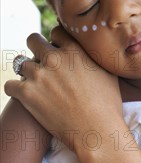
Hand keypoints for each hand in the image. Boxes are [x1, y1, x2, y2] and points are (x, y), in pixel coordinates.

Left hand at [5, 27, 121, 150]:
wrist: (97, 131)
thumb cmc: (107, 104)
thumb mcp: (108, 72)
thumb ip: (94, 57)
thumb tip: (92, 50)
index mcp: (74, 50)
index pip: (56, 31)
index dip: (56, 41)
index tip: (57, 50)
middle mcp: (54, 58)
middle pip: (33, 40)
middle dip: (36, 49)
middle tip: (42, 63)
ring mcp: (39, 75)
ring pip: (20, 63)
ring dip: (27, 72)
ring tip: (35, 83)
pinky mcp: (26, 93)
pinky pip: (9, 85)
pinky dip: (15, 90)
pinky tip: (24, 96)